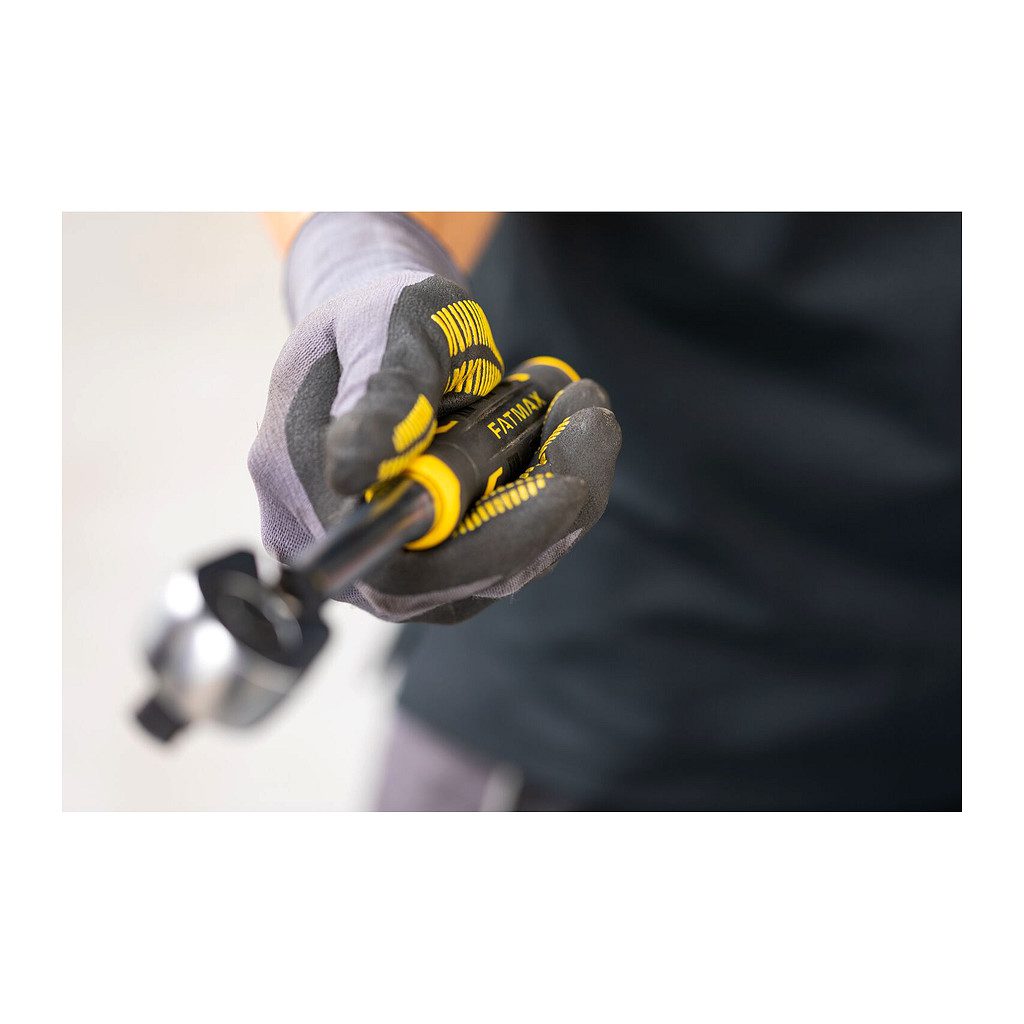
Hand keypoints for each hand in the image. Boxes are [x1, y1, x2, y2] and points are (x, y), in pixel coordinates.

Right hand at [248, 213, 620, 621]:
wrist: (383, 332)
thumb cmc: (376, 318)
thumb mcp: (384, 325)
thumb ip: (381, 391)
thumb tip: (356, 474)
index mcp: (311, 496)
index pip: (405, 571)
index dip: (493, 542)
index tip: (569, 487)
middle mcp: (357, 548)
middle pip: (473, 574)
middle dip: (551, 501)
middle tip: (590, 414)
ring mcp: (410, 559)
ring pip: (511, 559)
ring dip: (565, 481)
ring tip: (576, 399)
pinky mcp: (456, 550)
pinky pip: (525, 538)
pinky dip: (559, 482)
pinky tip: (565, 419)